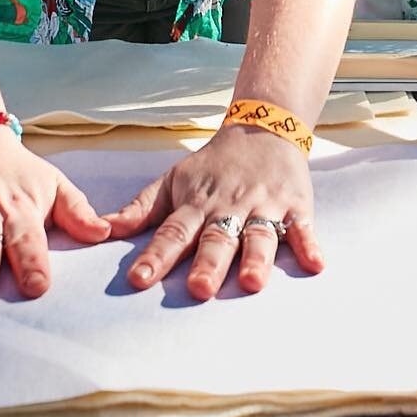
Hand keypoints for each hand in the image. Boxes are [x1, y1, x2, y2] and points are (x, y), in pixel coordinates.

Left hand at [105, 123, 322, 301]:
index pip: (173, 231)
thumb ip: (140, 209)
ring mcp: (263, 205)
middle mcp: (229, 206)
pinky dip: (309, 244)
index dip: (155, 255)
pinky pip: (303, 227)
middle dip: (208, 263)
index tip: (138, 279)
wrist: (262, 127)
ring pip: (259, 234)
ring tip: (252, 283)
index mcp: (196, 203)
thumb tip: (100, 231)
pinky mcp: (295, 205)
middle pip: (217, 237)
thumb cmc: (212, 165)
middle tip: (198, 289)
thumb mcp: (172, 180)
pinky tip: (315, 263)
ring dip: (256, 257)